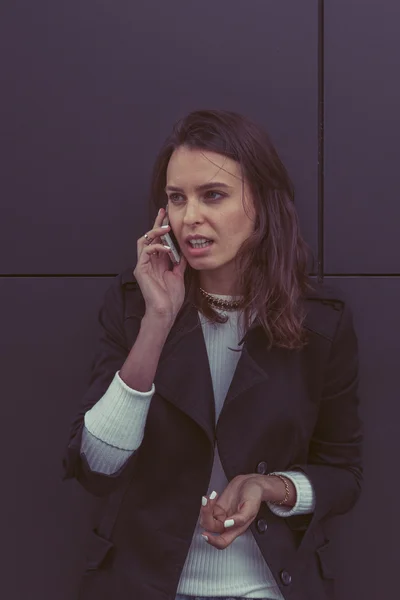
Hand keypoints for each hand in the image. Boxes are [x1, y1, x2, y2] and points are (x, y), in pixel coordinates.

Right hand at [133, 207, 186, 321]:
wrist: (165, 312)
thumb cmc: (170, 298)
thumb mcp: (179, 275)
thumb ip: (179, 262)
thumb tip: (184, 251)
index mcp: (157, 262)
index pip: (158, 240)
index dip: (162, 227)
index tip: (168, 216)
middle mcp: (149, 261)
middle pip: (149, 236)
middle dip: (156, 223)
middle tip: (163, 212)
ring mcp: (143, 265)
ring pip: (144, 240)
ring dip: (155, 232)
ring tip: (166, 228)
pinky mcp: (141, 270)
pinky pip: (146, 252)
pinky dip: (157, 247)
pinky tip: (168, 249)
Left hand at [199, 475, 265, 549]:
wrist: (252, 482)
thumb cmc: (254, 495)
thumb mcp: (251, 506)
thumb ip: (240, 518)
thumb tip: (228, 524)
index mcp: (236, 528)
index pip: (222, 541)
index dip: (213, 541)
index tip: (206, 535)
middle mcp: (227, 524)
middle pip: (210, 528)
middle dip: (206, 515)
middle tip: (208, 502)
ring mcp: (221, 515)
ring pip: (206, 518)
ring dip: (205, 508)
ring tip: (210, 497)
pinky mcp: (218, 507)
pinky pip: (207, 509)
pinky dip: (207, 502)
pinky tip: (213, 495)